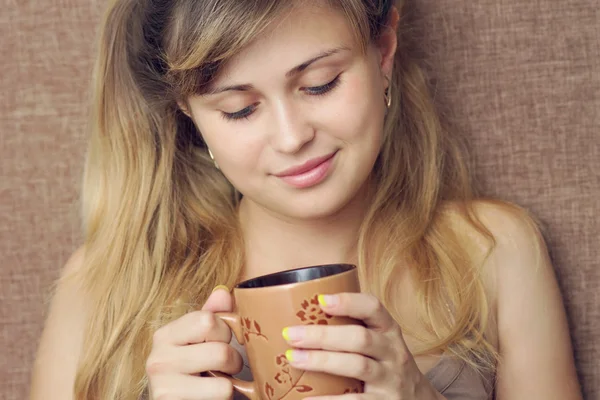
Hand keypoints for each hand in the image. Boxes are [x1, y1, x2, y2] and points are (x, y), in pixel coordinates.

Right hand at [145, 288, 241, 398]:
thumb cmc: (191, 374)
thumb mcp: (198, 342)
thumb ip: (211, 315)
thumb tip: (223, 292)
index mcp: (164, 335)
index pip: (207, 320)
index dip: (223, 332)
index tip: (218, 343)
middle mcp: (158, 358)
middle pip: (220, 349)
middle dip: (232, 360)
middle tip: (222, 369)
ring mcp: (163, 384)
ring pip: (223, 374)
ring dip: (229, 380)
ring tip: (215, 382)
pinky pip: (221, 392)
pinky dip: (224, 396)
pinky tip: (208, 396)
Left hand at [281, 293, 444, 399]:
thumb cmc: (386, 364)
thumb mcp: (380, 342)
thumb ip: (352, 329)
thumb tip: (302, 319)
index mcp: (388, 330)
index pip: (373, 308)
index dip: (348, 301)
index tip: (320, 300)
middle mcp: (393, 352)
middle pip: (359, 338)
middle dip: (322, 335)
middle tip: (290, 334)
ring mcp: (390, 379)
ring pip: (357, 365)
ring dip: (321, 360)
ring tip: (293, 358)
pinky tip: (307, 398)